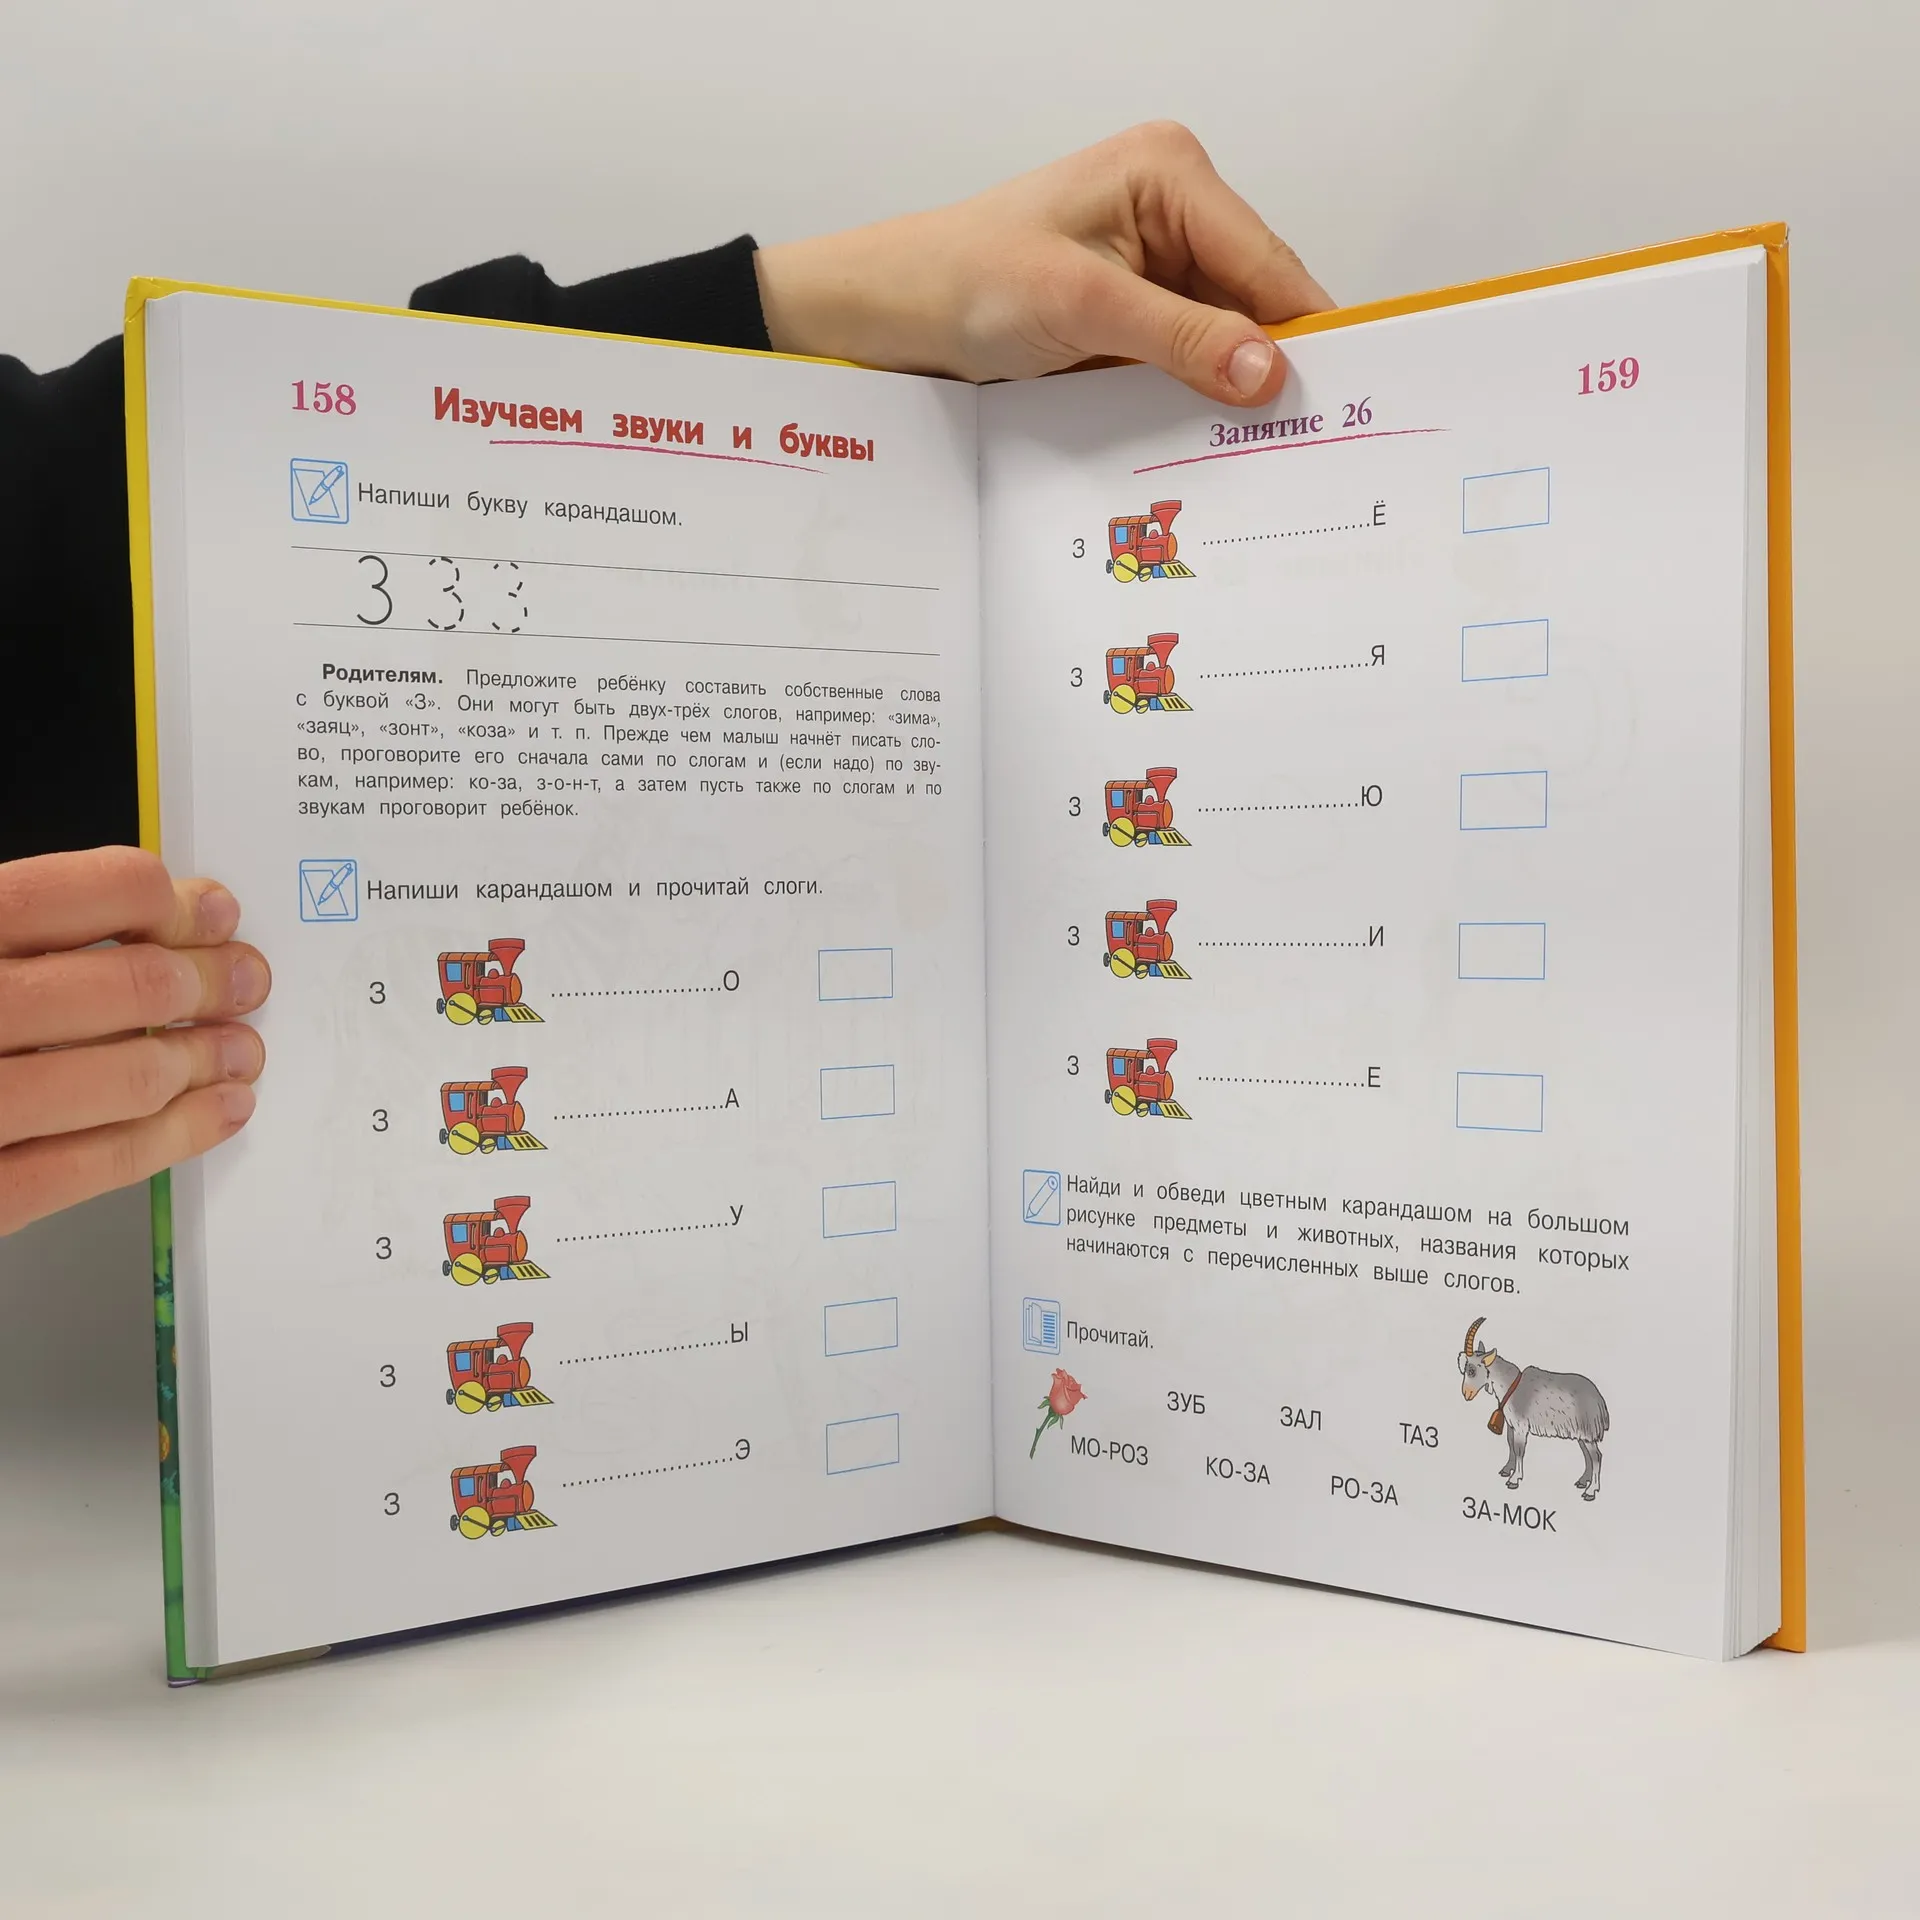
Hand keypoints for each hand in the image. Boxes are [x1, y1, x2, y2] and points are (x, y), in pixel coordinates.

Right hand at [0, 847, 268, 1234]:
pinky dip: (166, 1139)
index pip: (69, 896)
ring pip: (113, 1079)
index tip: (210, 911)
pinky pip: (80, 1168)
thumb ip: (8, 929)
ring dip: (198, 1060)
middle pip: (110, 986)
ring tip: (238, 1048)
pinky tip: (210, 1115)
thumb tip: (131, 910)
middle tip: (245, 980)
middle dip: (199, 983)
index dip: (162, 903)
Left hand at [754, 121, 1331, 407]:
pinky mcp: (1130, 315)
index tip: (1344, 398)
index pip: (1267, 262)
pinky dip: (1192, 400)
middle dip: (1268, 368)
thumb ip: (1180, 338)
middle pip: (1253, 303)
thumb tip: (1268, 370)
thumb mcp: (1081, 307)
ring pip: (1222, 340)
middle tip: (1304, 446)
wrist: (889, 315)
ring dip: (1229, 394)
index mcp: (1170, 175)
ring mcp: (1152, 267)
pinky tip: (1204, 442)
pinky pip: (1184, 361)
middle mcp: (1172, 212)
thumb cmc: (963, 282)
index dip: (1306, 331)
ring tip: (1260, 455)